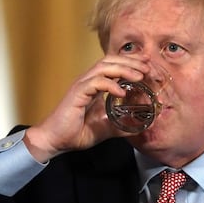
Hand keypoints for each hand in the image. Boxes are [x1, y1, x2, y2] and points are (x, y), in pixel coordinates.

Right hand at [24, 55, 149, 162]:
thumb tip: (138, 128)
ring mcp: (81, 86)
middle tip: (148, 65)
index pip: (113, 65)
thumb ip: (120, 126)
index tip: (146, 63)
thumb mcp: (105, 129)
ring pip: (104, 68)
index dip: (130, 62)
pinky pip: (95, 83)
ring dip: (124, 69)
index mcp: (94, 85)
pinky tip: (122, 92)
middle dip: (130, 61)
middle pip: (110, 61)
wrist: (55, 141)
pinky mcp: (76, 94)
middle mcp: (87, 81)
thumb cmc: (75, 133)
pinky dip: (110, 85)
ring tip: (140, 75)